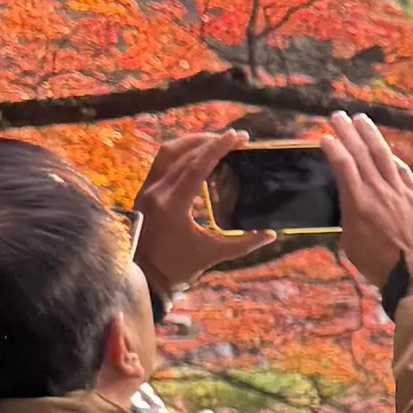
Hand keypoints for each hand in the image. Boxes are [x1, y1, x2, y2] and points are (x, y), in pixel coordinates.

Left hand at [129, 128, 253, 304]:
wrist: (141, 276)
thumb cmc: (177, 268)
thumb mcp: (213, 255)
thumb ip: (243, 243)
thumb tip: (270, 234)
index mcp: (172, 205)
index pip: (198, 166)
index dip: (219, 148)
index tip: (237, 136)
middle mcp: (156, 191)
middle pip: (185, 153)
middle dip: (211, 141)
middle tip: (235, 138)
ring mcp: (147, 189)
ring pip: (169, 151)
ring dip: (193, 142)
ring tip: (216, 141)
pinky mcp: (144, 190)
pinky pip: (162, 161)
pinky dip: (181, 153)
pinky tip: (197, 156)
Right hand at [324, 112, 412, 297]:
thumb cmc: (380, 265)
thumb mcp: (352, 244)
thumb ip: (349, 219)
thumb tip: (348, 205)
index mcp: (358, 203)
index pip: (343, 166)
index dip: (333, 148)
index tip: (324, 137)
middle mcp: (379, 191)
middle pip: (362, 154)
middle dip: (348, 132)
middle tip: (338, 116)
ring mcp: (401, 192)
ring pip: (384, 156)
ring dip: (371, 135)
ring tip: (361, 120)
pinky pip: (404, 172)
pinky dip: (394, 158)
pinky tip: (388, 151)